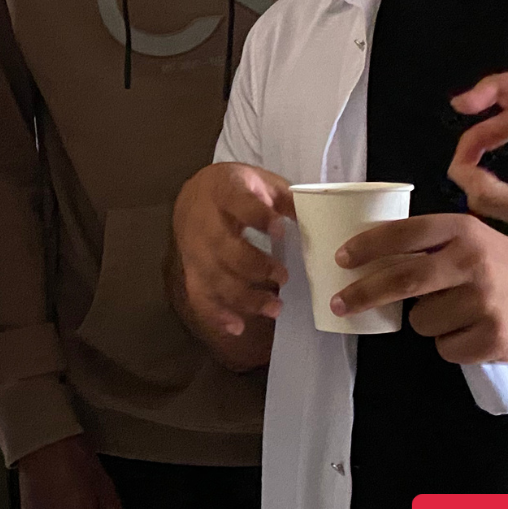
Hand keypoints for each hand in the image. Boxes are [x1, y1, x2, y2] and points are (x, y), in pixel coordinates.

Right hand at [172, 163, 294, 336]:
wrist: (195, 192)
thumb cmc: (236, 188)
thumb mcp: (261, 182)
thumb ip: (286, 200)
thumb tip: (316, 220)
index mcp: (224, 190)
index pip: (238, 203)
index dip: (259, 217)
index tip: (281, 231)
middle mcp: (203, 221)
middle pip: (225, 248)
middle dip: (255, 267)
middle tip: (283, 277)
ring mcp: (194, 249)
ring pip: (214, 277)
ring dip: (244, 297)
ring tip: (275, 308)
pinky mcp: (191, 269)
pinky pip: (200, 295)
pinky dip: (217, 314)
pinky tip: (238, 327)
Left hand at [333, 214, 507, 366]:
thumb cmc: (505, 268)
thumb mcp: (474, 239)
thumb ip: (432, 243)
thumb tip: (367, 258)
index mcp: (463, 230)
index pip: (402, 234)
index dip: (366, 247)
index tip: (341, 260)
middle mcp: (473, 262)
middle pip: (400, 280)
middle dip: (361, 294)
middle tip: (339, 303)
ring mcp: (484, 302)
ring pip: (419, 320)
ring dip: (425, 321)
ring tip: (456, 312)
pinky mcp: (493, 338)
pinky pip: (443, 347)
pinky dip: (449, 343)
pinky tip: (473, 331)